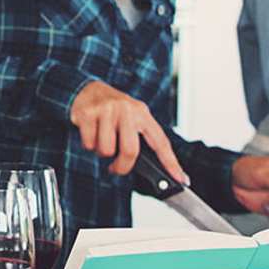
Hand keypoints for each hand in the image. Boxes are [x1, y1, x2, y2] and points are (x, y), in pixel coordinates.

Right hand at [69, 81, 186, 180]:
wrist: (89, 89)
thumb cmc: (114, 110)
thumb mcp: (133, 117)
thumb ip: (142, 138)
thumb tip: (157, 167)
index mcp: (142, 113)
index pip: (160, 142)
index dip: (171, 163)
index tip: (180, 179)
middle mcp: (126, 109)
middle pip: (130, 151)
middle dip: (122, 166)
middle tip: (116, 168)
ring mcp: (106, 110)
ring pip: (106, 150)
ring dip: (102, 152)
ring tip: (102, 140)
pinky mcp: (88, 113)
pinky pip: (89, 144)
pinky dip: (88, 145)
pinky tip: (91, 134)